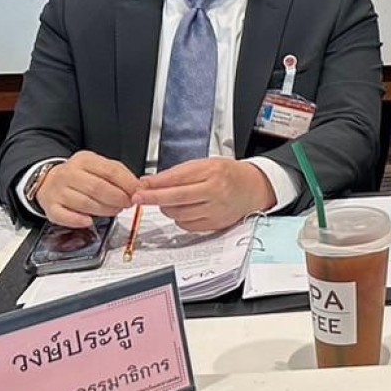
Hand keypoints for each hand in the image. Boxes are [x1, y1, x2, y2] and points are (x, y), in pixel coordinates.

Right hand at [36, 152, 138, 226]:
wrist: (49, 180)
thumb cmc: (79, 175)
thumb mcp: (98, 166)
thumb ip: (118, 174)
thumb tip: (137, 186)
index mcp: (84, 160)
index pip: (110, 171)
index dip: (127, 184)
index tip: (136, 192)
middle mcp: (69, 174)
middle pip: (98, 188)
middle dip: (117, 199)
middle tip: (127, 204)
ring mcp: (58, 191)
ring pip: (85, 204)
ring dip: (104, 210)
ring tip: (114, 210)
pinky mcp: (51, 208)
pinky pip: (65, 216)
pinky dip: (78, 220)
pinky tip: (89, 221)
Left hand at [133, 158, 274, 233]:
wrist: (252, 188)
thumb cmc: (228, 174)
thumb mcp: (204, 164)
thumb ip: (178, 173)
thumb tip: (150, 182)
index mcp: (211, 171)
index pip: (177, 179)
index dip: (155, 185)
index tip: (139, 187)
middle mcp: (215, 191)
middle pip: (176, 198)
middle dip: (153, 199)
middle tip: (138, 198)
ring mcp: (216, 210)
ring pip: (179, 214)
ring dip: (166, 208)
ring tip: (168, 201)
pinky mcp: (215, 224)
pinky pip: (187, 225)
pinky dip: (179, 219)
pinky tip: (183, 210)